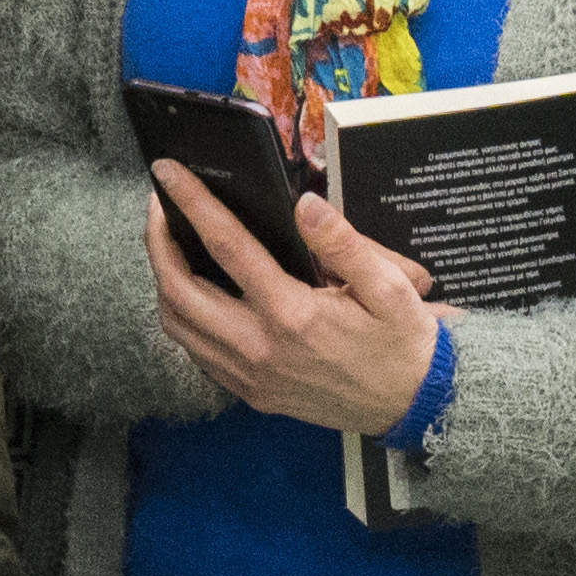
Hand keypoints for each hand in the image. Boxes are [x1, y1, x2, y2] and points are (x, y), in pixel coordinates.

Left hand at [147, 163, 442, 434]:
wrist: (418, 404)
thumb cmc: (404, 341)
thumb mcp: (392, 286)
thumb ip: (345, 243)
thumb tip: (305, 205)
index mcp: (294, 314)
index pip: (226, 246)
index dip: (191, 203)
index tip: (167, 171)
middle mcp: (261, 348)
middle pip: (180, 290)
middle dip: (157, 241)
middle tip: (159, 206)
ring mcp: (252, 376)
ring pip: (179, 326)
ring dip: (164, 281)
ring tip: (169, 244)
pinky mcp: (253, 394)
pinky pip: (198, 354)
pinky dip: (183, 318)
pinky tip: (193, 292)